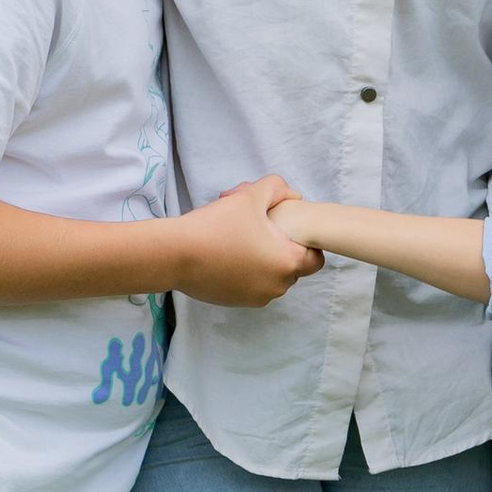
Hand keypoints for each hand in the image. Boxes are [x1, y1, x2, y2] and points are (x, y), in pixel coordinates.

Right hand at [169, 176, 321, 307]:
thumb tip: (292, 196)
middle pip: (292, 268)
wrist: (175, 254)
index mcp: (287, 263)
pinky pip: (251, 286)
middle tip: (260, 229)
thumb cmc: (216, 225)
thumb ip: (277, 189)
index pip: (317, 259)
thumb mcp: (249, 196)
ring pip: (271, 277)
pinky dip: (246, 273)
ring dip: (263, 261)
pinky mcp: (235, 302)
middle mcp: (276, 287)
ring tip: (240, 238)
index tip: (291, 231)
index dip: (308, 243)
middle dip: (281, 249)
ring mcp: (255, 298)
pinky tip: (227, 253)